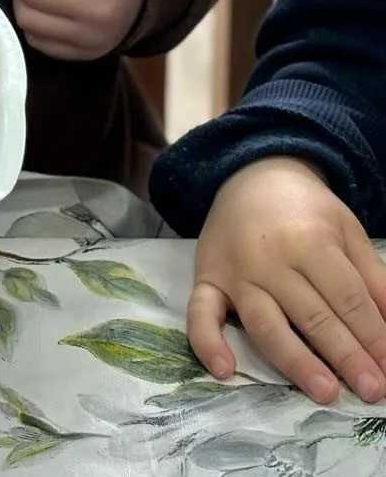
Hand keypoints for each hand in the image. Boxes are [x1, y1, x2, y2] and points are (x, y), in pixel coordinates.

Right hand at [189, 157, 385, 403]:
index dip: (373, 337)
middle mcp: (269, 258)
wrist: (250, 175)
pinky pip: (200, 313)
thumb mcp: (347, 231)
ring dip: (296, 361)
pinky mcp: (206, 278)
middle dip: (346, 357)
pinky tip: (223, 370)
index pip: (347, 299)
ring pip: (265, 324)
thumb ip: (372, 279)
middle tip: (372, 391)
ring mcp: (234, 271)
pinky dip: (206, 342)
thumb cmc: (306, 211)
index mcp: (309, 240)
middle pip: (312, 316)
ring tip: (325, 392)